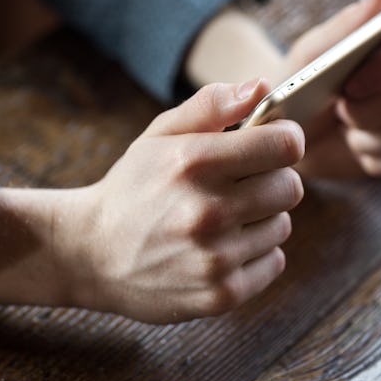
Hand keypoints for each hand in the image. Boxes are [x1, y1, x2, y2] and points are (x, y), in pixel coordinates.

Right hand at [0, 81, 303, 323]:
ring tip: (222, 221)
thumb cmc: (132, 188)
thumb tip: (261, 87)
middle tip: (241, 185)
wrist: (90, 255)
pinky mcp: (221, 294)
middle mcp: (207, 211)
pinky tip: (221, 249)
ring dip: (261, 220)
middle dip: (271, 180)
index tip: (272, 145)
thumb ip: (210, 106)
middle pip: (290, 187)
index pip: (285, 145)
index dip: (284, 140)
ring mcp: (215, 258)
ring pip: (282, 226)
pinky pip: (274, 262)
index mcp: (193, 162)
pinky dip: (255, 255)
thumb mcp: (158, 136)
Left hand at [289, 0, 380, 178]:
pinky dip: (373, 158)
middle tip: (337, 108)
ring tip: (344, 126)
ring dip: (364, 136)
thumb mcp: (311, 54)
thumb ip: (347, 26)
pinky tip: (355, 147)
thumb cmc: (301, 83)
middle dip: (364, 110)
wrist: (286, 132)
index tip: (350, 84)